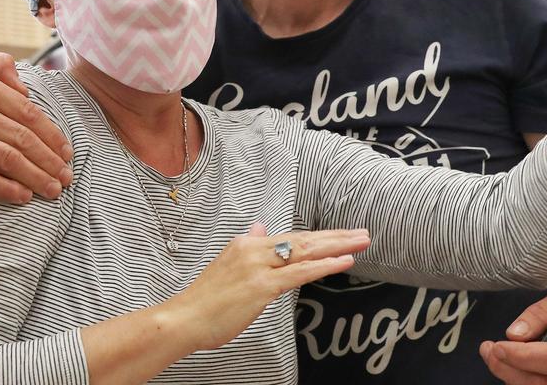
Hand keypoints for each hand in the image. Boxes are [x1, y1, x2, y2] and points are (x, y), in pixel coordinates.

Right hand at [0, 50, 71, 203]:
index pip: (27, 111)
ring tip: (53, 190)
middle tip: (66, 177)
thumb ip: (1, 65)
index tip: (67, 152)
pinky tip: (23, 196)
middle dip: (50, 161)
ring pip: (7, 159)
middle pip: (22, 138)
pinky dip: (5, 189)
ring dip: (36, 177)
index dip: (52, 134)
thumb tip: (26, 88)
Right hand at [164, 224, 368, 350]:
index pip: (289, 238)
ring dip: (338, 246)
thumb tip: (260, 228)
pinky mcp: (262, 286)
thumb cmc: (204, 301)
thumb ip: (247, 246)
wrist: (183, 318)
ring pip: (305, 251)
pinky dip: (325, 265)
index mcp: (245, 245)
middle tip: (363, 232)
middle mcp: (253, 249)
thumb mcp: (226, 265)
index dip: (318, 236)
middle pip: (303, 240)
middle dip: (336, 236)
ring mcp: (258, 266)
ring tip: (362, 242)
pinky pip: (300, 273)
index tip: (340, 235)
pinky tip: (344, 262)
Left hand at [479, 288, 546, 383]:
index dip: (524, 356)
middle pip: (541, 383)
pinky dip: (516, 379)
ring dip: (507, 374)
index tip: (498, 346)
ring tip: (492, 354)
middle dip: (508, 367)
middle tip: (487, 349)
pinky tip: (507, 365)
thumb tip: (514, 335)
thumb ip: (539, 312)